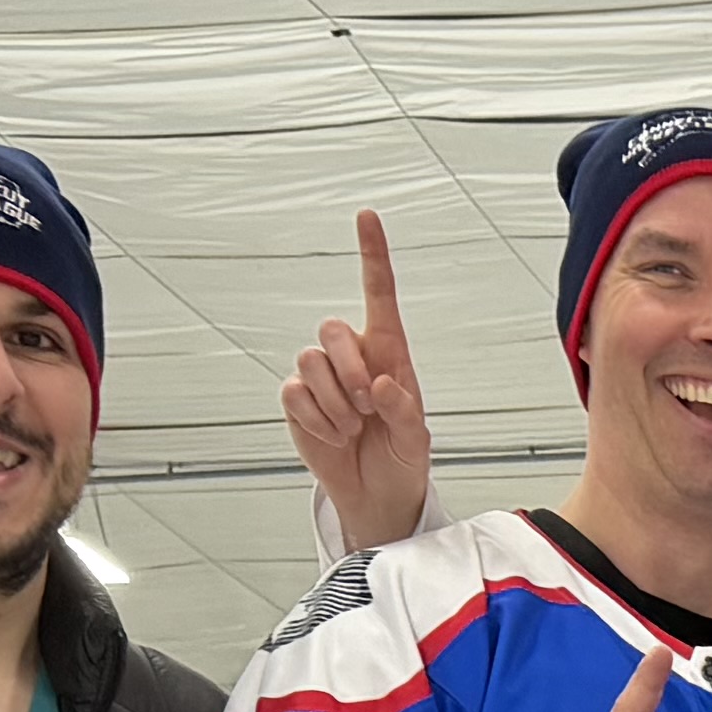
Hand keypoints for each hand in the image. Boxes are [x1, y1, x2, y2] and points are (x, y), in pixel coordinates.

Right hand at [283, 209, 435, 551]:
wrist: (377, 494)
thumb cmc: (402, 459)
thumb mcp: (416, 438)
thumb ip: (403, 410)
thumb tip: (382, 384)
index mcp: (388, 353)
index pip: (379, 295)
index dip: (372, 255)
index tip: (367, 217)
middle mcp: (352, 357)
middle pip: (331, 330)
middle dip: (350, 370)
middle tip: (369, 406)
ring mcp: (322, 378)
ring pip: (310, 363)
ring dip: (336, 404)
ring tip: (355, 427)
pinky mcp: (299, 401)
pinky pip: (295, 395)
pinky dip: (317, 421)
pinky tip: (334, 435)